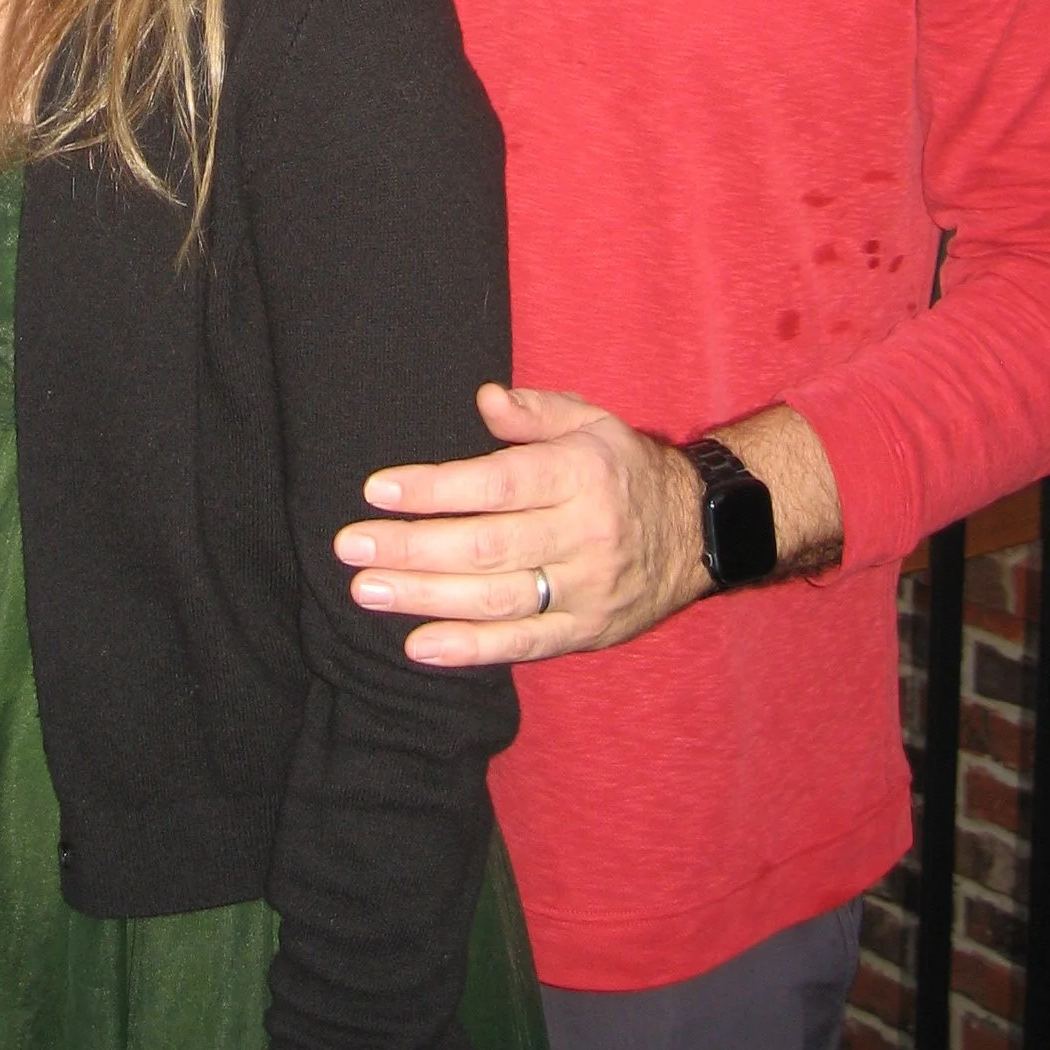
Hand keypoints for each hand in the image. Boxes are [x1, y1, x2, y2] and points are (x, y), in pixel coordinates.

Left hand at [336, 383, 705, 667]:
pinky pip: (523, 645)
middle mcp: (584, 534)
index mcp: (582, 474)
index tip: (378, 490)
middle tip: (351, 547)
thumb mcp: (593, 422)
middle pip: (486, 546)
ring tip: (368, 590)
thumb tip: (485, 399)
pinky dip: (469, 649)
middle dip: (411, 547)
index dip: (434, 489)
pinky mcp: (586, 631)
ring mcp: (586, 589)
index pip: (497, 484)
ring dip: (425, 597)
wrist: (698, 533)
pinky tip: (418, 645)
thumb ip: (537, 412)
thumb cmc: (625, 470)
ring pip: (496, 599)